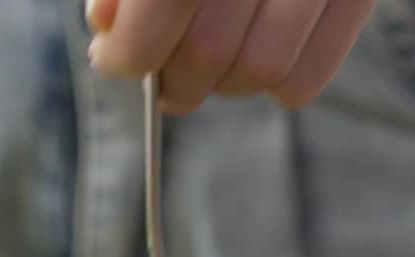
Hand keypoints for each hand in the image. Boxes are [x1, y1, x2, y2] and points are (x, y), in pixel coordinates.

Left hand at [86, 0, 376, 112]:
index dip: (126, 52)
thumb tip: (106, 27)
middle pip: (207, 53)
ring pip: (260, 71)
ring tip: (205, 68)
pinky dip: (275, 87)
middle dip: (171, 80)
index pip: (160, 10)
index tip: (112, 59)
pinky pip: (309, 74)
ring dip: (221, 86)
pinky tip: (252, 63)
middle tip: (161, 77)